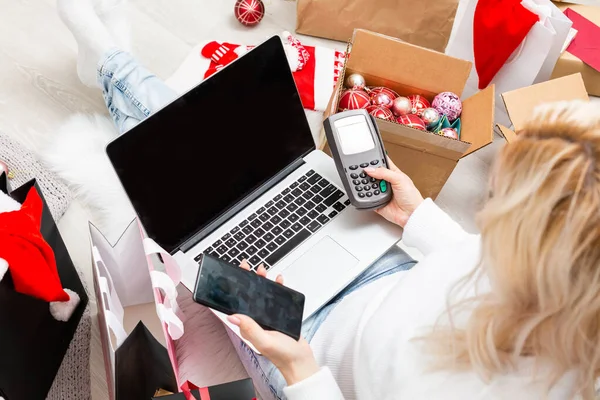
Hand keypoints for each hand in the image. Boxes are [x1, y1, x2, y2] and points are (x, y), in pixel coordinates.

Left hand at [227, 261, 319, 385]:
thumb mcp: (264, 341)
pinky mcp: (279, 315)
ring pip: (263, 295)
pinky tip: (279, 282)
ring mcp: (267, 317)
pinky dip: (277, 288)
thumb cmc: (283, 356)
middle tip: (250, 268)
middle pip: (249, 296)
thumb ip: (250, 329)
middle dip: (249, 280)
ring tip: (264, 272)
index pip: (238, 303)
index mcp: (249, 326)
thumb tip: (232, 316)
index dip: (236, 288)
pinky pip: (276, 299)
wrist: (301, 361)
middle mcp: (256, 320)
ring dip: (262, 282)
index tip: (236, 274)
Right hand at [364, 157, 423, 227]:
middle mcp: (386, 182)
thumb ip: (384, 173)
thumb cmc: (411, 197)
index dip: (375, 159)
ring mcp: (381, 191)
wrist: (411, 214)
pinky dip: (365, 195)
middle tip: (363, 171)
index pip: (382, 163)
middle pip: (373, 173)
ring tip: (365, 182)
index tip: (366, 158)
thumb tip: (370, 169)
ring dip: (365, 184)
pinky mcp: (377, 201)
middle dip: (367, 172)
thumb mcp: (399, 179)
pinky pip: (367, 197)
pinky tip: (366, 192)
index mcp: (393, 173)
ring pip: (368, 185)